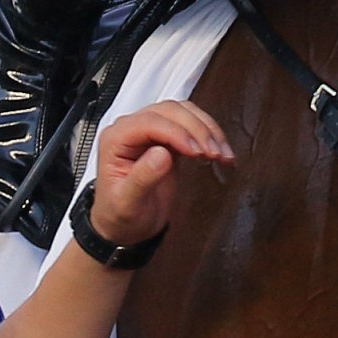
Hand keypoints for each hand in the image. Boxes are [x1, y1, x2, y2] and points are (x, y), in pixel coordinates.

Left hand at [86, 98, 231, 249]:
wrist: (125, 227)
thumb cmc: (120, 215)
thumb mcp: (127, 202)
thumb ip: (142, 177)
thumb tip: (161, 154)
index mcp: (116, 139)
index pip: (150, 122)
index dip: (177, 132)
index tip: (196, 150)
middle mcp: (132, 129)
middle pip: (170, 111)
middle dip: (197, 129)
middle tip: (214, 151)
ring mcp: (151, 132)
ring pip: (184, 114)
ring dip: (207, 129)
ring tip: (222, 152)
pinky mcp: (168, 140)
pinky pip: (191, 126)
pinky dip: (209, 135)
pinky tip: (219, 150)